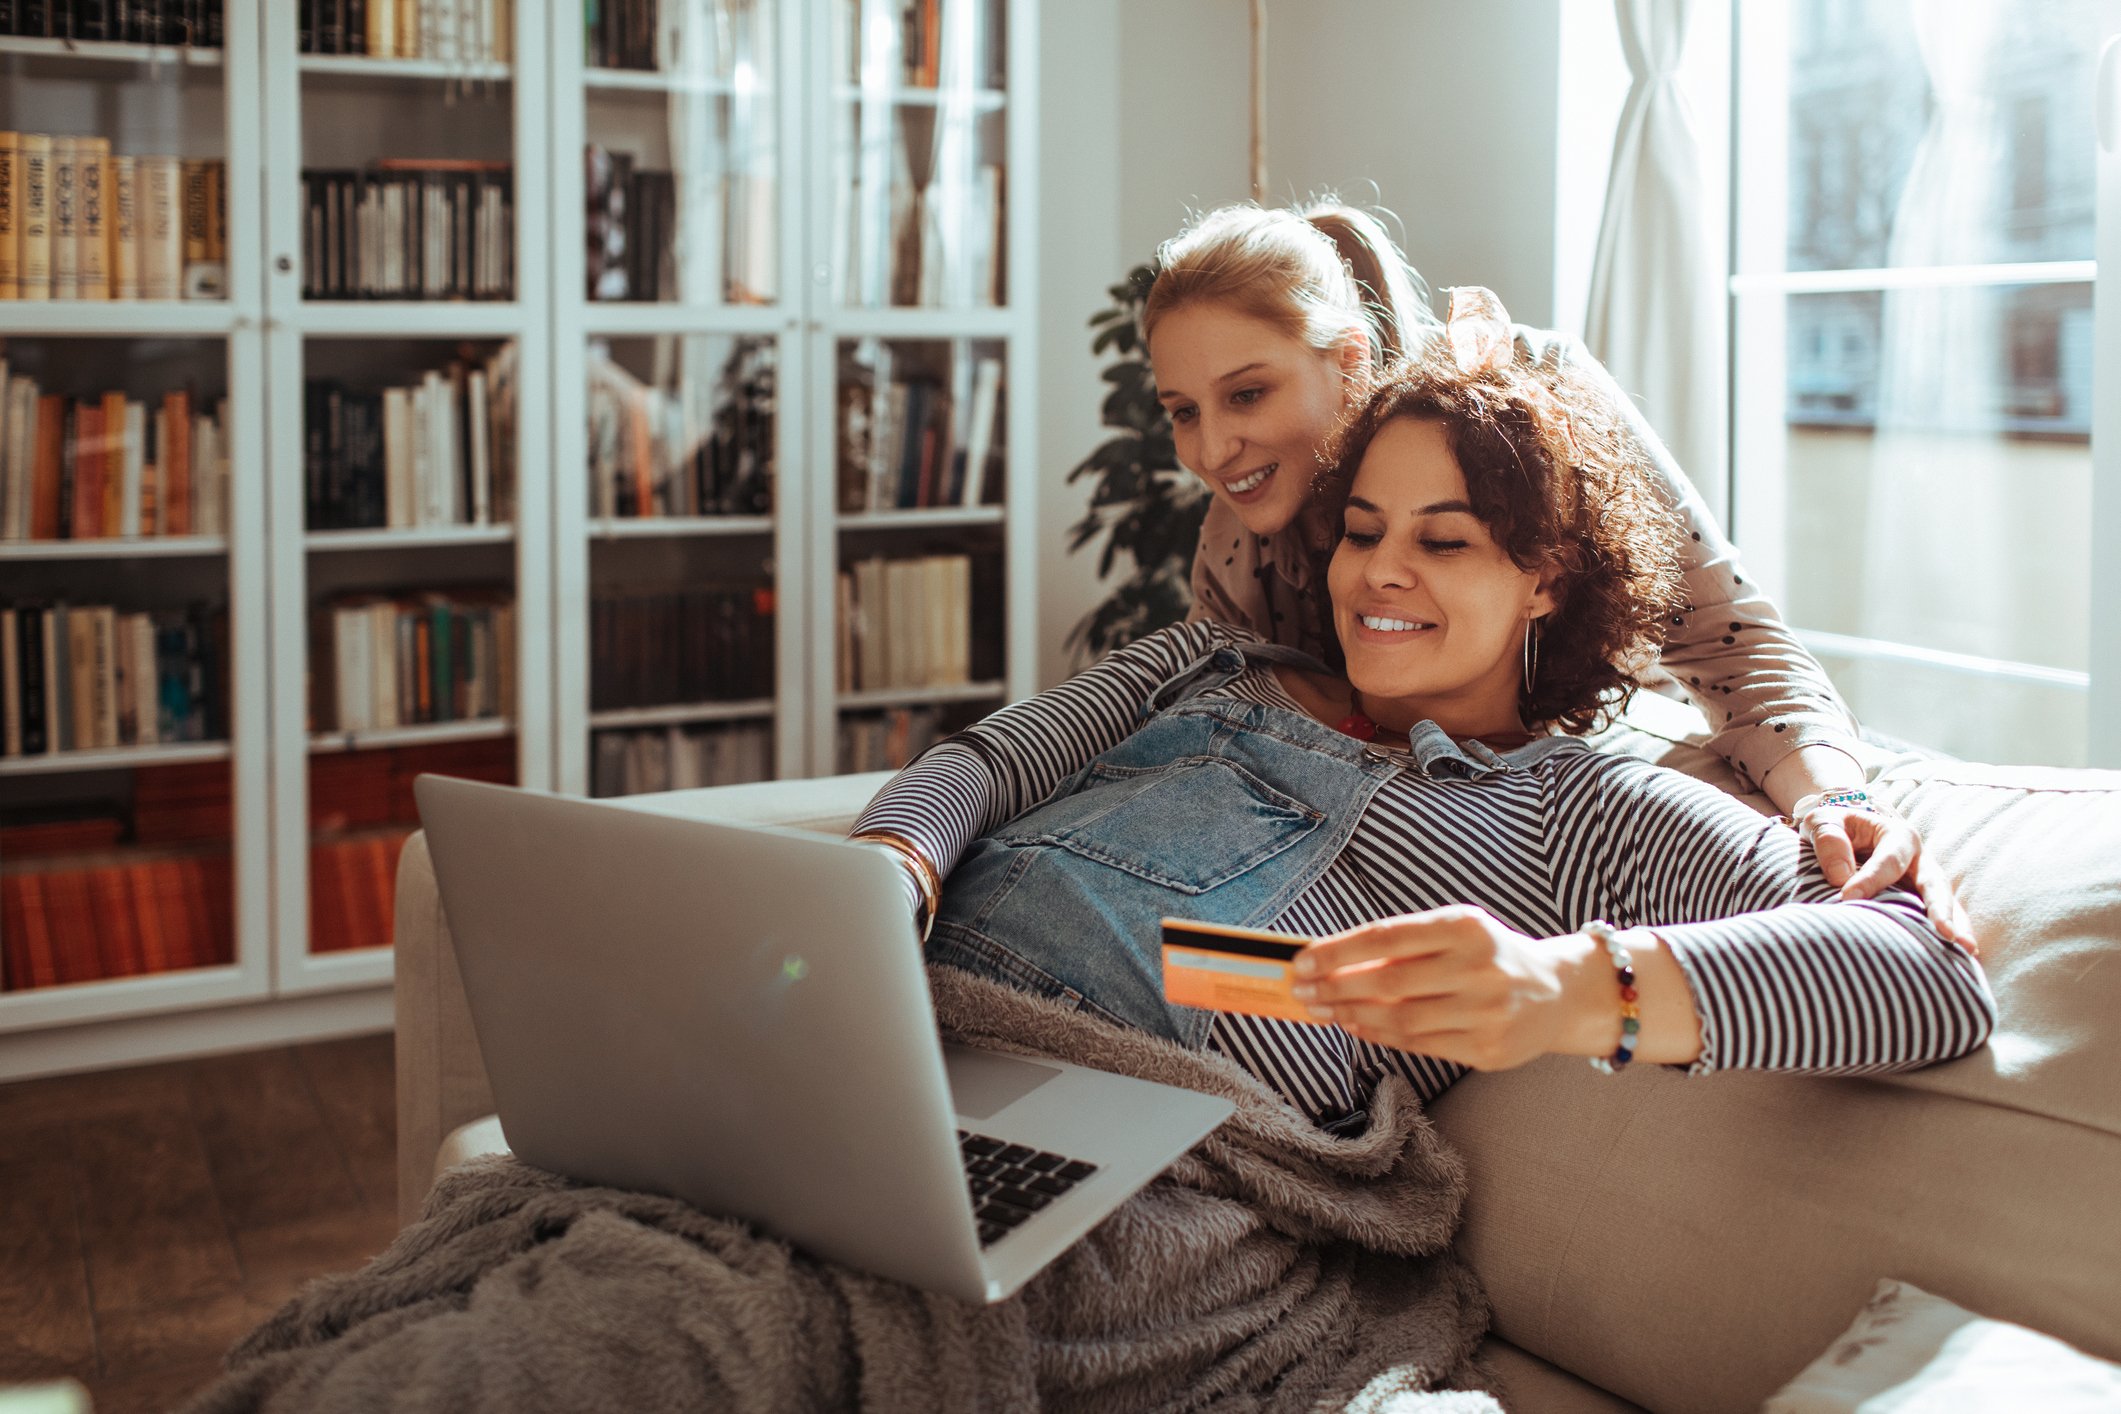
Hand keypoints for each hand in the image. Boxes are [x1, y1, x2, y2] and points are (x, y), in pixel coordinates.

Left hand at [1290, 905, 1591, 1070]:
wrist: (1557, 992)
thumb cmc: (1489, 955)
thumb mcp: (1456, 931)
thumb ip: (1403, 943)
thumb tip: (1331, 959)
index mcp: (1466, 927)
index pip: (1386, 936)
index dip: (1338, 951)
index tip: (1302, 961)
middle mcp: (1479, 967)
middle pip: (1388, 980)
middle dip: (1335, 987)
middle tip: (1302, 991)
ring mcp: (1486, 1011)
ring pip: (1400, 1017)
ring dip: (1351, 1014)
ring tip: (1322, 1010)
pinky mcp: (1488, 1049)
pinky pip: (1419, 1044)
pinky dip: (1380, 1035)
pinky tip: (1356, 1025)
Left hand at [1794, 795, 1977, 954]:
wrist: (1839, 835)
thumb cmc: (1832, 829)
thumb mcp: (1821, 822)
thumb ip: (1829, 840)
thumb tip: (1841, 878)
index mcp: (1897, 835)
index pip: (1888, 861)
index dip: (1870, 880)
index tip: (1848, 899)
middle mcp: (1918, 859)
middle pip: (1934, 884)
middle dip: (1940, 908)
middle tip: (1946, 933)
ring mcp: (1923, 882)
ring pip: (1944, 904)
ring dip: (1955, 926)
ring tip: (1967, 951)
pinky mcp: (1920, 901)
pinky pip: (1936, 918)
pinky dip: (1947, 934)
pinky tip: (1960, 957)